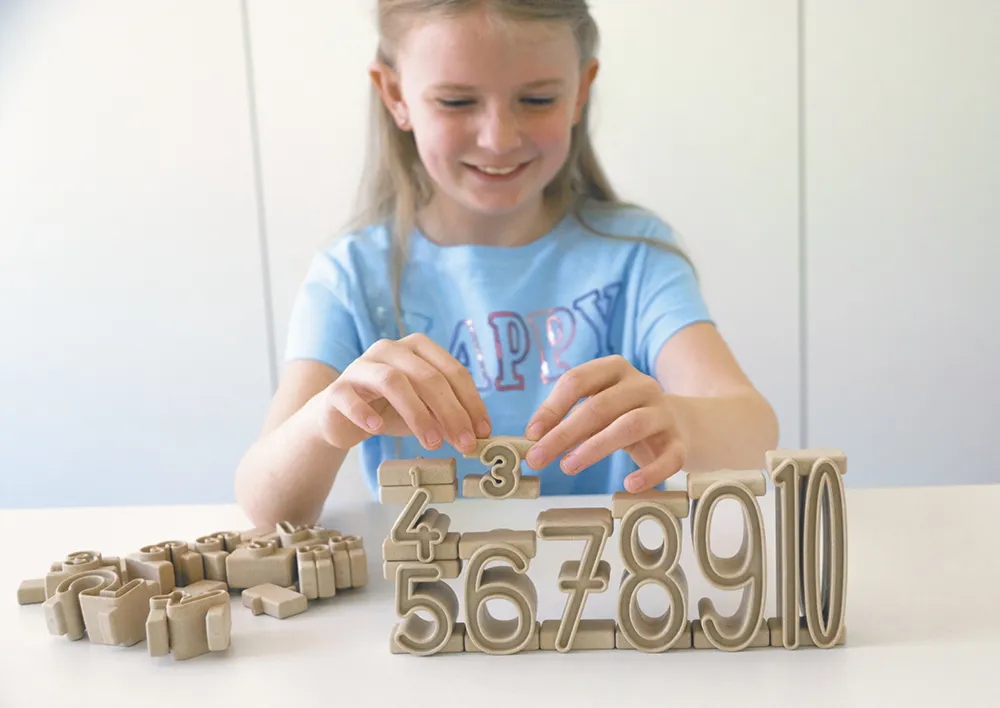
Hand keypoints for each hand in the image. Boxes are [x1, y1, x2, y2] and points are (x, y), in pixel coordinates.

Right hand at [315, 333, 491, 452]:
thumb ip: (447, 417)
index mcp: (417, 348)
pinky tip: (377, 429)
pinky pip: (350, 396)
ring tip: (432, 443)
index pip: (452, 371)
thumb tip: (475, 435)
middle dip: (451, 412)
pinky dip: (365, 413)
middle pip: (427, 376)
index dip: (471, 402)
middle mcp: (390, 349)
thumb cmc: (388, 409)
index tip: (483, 432)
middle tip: (464, 443)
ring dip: (417, 414)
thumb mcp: (424, 412)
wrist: (339, 416)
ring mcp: (361, 366)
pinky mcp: (337, 388)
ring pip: (393, 382)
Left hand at [523, 355, 686, 492]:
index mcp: (614, 369)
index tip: (531, 434)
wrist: (677, 423)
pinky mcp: (679, 441)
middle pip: (599, 406)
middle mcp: (642, 385)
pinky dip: (650, 472)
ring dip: (595, 448)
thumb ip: (568, 418)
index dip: (551, 408)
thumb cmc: (622, 415)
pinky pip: (669, 457)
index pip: (577, 380)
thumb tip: (535, 439)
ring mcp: (663, 412)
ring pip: (630, 426)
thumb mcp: (595, 408)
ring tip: (567, 466)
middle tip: (538, 458)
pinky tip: (630, 485)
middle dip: (564, 433)